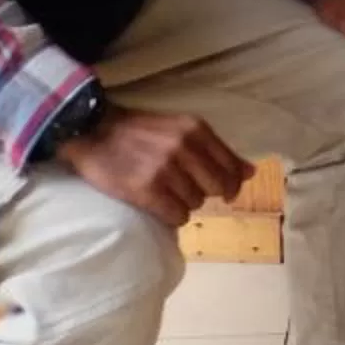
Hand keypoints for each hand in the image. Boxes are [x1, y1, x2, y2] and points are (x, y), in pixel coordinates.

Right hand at [59, 108, 252, 225]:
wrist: (92, 130)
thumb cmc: (139, 131)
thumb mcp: (181, 129)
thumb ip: (217, 150)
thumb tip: (252, 172)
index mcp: (196, 129)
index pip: (232, 168)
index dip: (230, 183)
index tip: (223, 191)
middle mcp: (184, 147)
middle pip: (218, 188)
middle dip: (205, 193)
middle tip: (184, 189)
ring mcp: (165, 169)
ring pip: (196, 204)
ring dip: (183, 203)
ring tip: (164, 191)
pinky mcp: (146, 190)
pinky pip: (177, 216)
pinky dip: (170, 215)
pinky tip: (158, 204)